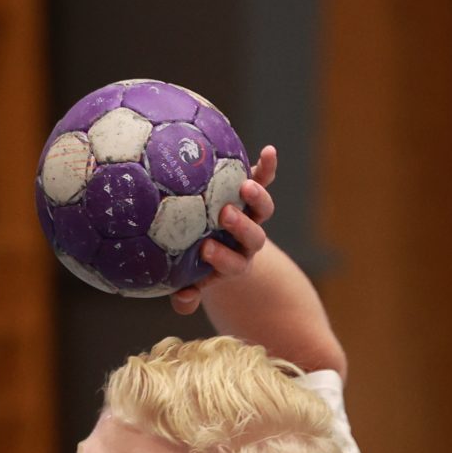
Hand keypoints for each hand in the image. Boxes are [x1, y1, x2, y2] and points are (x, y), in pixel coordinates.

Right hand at [170, 146, 276, 315]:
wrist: (216, 244)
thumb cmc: (196, 264)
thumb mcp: (189, 280)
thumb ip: (185, 294)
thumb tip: (182, 301)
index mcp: (232, 263)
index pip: (232, 265)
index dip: (223, 259)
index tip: (205, 249)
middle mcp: (246, 241)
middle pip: (253, 238)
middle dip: (241, 227)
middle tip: (225, 215)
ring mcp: (252, 216)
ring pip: (262, 210)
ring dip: (258, 198)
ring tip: (245, 185)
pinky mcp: (254, 193)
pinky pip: (264, 179)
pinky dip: (268, 167)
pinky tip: (269, 151)